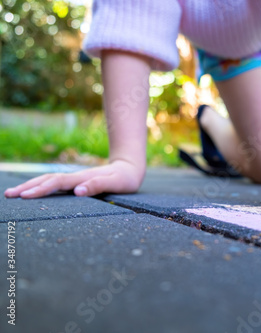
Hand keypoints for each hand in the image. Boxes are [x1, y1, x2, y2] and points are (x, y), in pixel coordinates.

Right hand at [4, 160, 144, 198]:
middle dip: (27, 187)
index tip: (25, 195)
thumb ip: (98, 186)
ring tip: (13, 193)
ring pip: (48, 181)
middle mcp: (75, 177)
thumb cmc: (124, 178)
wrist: (129, 168)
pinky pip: (54, 184)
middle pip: (47, 180)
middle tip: (9, 195)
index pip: (57, 183)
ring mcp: (75, 179)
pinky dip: (40, 187)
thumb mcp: (116, 183)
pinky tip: (32, 192)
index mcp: (82, 178)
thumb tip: (78, 191)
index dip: (41, 189)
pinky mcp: (76, 182)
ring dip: (31, 186)